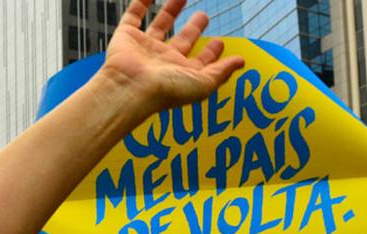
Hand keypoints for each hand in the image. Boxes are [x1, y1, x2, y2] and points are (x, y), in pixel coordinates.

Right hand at [99, 0, 243, 111]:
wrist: (131, 88)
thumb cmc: (166, 90)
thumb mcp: (203, 83)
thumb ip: (222, 71)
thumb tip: (241, 62)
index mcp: (180, 73)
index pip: (199, 62)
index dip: (211, 53)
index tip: (220, 43)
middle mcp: (163, 61)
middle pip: (181, 41)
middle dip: (193, 29)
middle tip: (203, 16)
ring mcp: (144, 48)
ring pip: (160, 25)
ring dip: (171, 10)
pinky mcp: (126, 36)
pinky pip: (133, 15)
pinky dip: (141, 2)